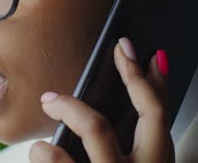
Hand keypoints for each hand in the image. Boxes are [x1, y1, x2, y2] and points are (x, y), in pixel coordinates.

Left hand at [29, 37, 173, 162]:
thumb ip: (146, 127)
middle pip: (96, 127)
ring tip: (42, 147)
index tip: (123, 47)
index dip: (138, 75)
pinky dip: (41, 157)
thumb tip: (150, 69)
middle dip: (69, 109)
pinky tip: (43, 158)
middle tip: (49, 100)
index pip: (153, 110)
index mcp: (156, 160)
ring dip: (46, 147)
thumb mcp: (151, 159)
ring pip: (64, 157)